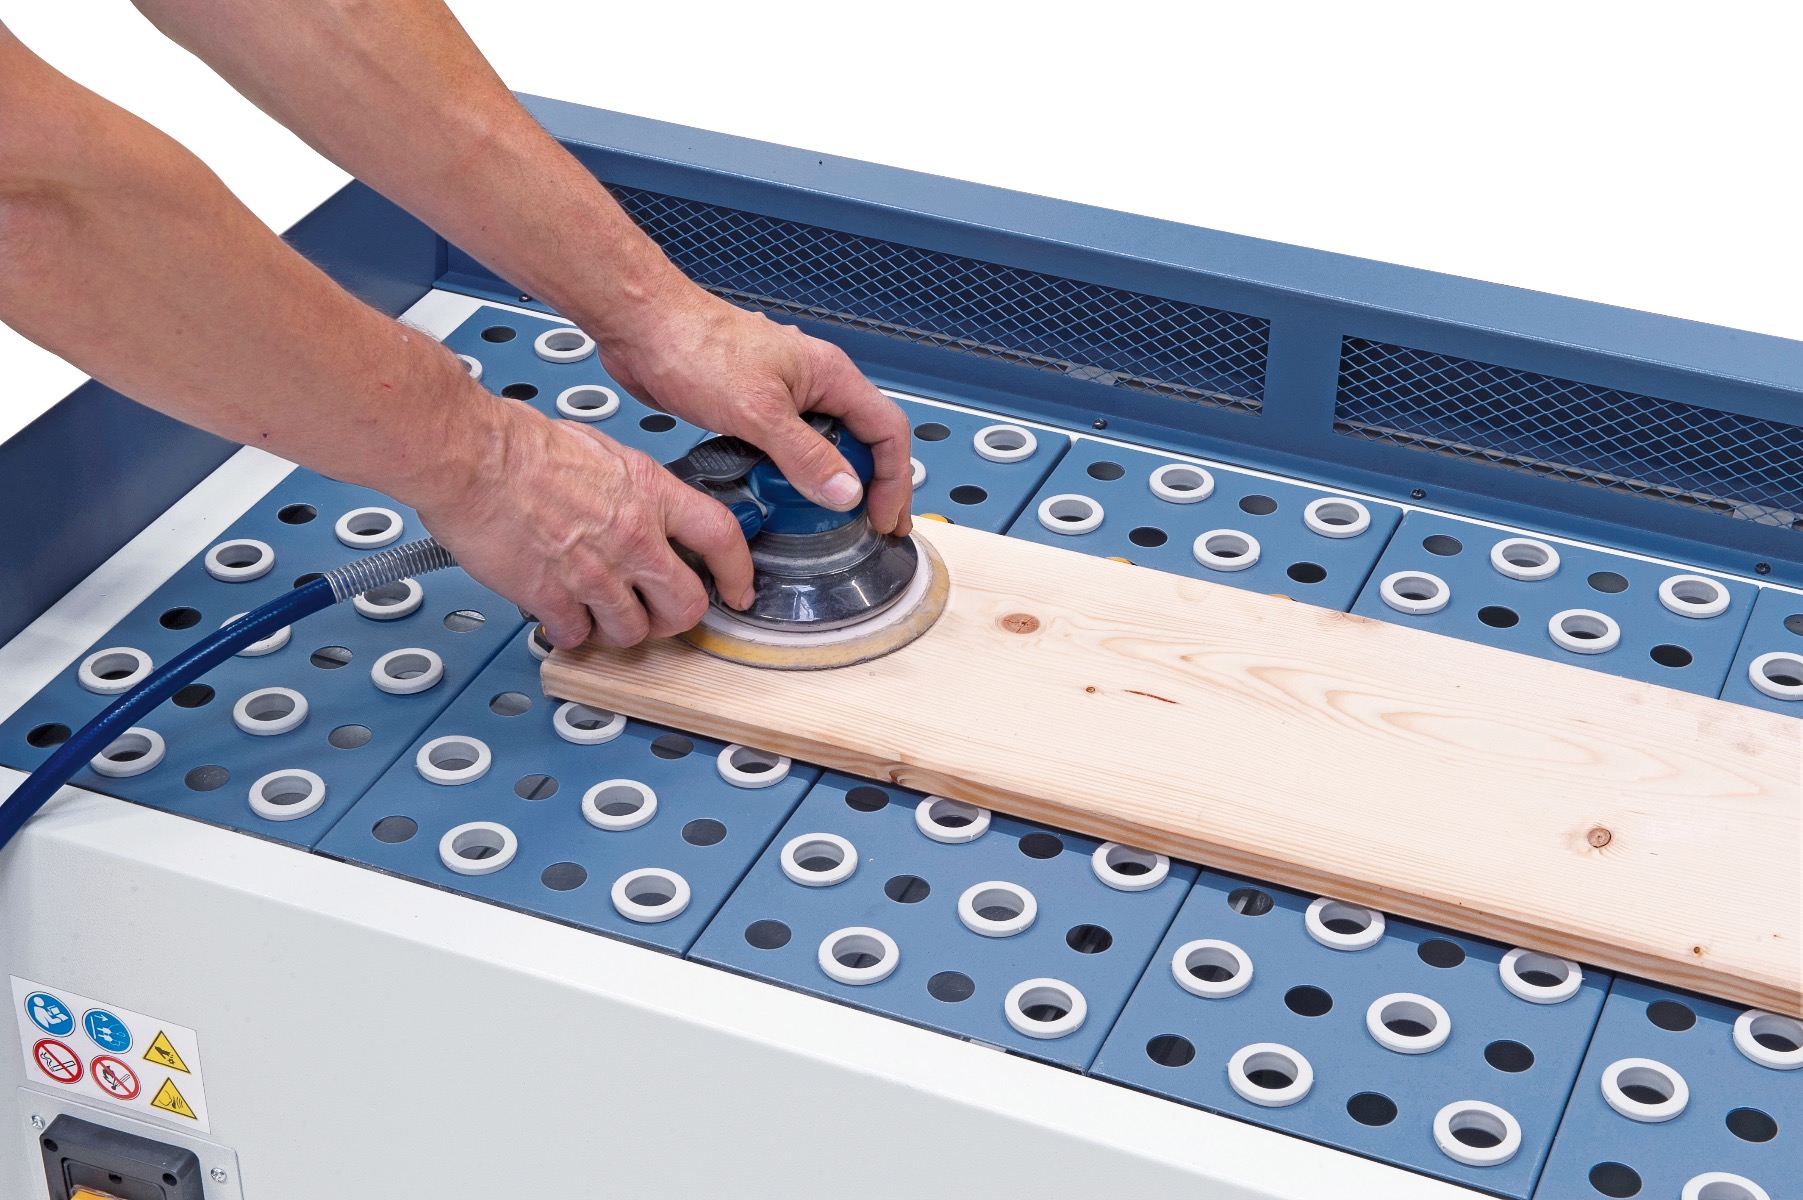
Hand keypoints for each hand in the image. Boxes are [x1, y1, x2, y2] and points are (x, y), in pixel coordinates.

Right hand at [413, 399, 755, 648]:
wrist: (470, 455)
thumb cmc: (518, 443)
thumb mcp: (600, 449)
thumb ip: (629, 486)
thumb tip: (632, 500)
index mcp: (650, 493)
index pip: (722, 538)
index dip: (738, 572)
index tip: (738, 590)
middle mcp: (634, 537)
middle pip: (686, 605)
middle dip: (674, 619)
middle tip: (657, 616)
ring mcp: (596, 572)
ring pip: (633, 632)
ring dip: (616, 630)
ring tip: (595, 611)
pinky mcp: (555, 597)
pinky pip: (576, 635)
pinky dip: (568, 632)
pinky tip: (557, 612)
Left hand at [594, 281, 912, 535]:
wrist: (641, 326)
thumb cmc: (694, 344)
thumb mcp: (758, 410)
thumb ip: (805, 454)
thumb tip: (846, 492)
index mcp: (829, 375)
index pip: (887, 430)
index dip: (895, 478)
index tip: (883, 518)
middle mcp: (813, 385)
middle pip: (862, 441)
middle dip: (870, 486)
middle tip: (868, 527)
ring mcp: (784, 398)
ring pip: (824, 448)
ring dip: (828, 484)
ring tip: (826, 522)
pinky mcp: (753, 411)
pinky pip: (786, 451)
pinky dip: (790, 477)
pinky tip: (779, 498)